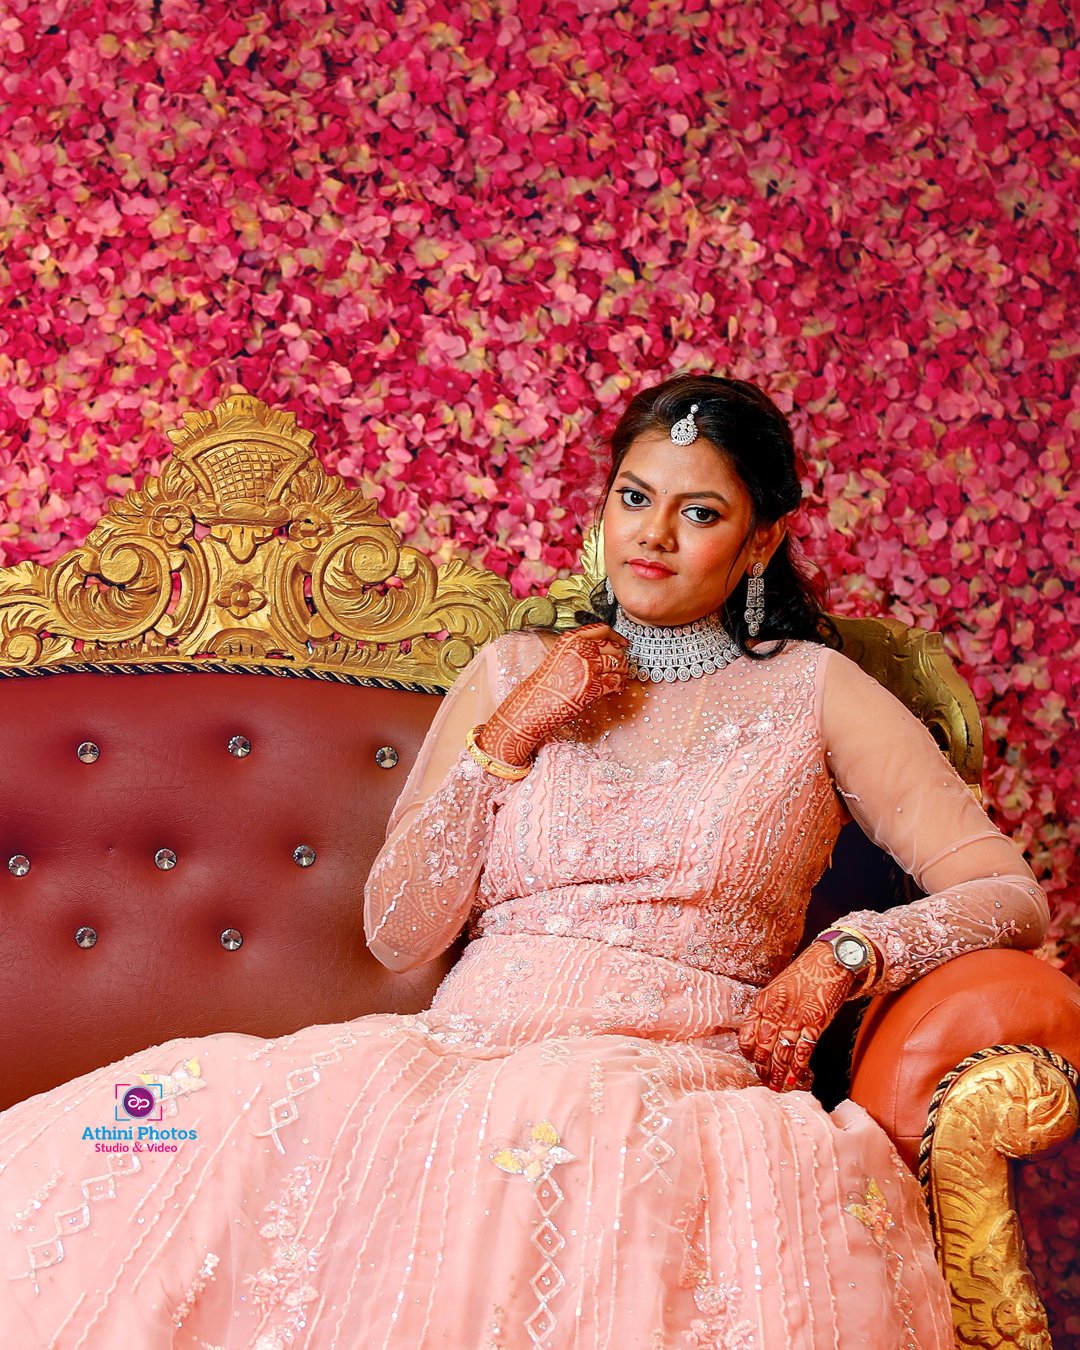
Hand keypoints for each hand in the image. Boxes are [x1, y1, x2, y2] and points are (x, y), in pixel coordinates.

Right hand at [478, 623, 628, 765]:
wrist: (534, 702)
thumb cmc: (546, 682)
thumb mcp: (559, 655)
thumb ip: (578, 649)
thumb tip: (602, 649)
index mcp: (572, 639)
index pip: (602, 630)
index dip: (616, 637)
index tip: (623, 642)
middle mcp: (581, 649)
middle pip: (613, 647)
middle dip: (620, 657)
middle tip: (621, 664)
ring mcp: (588, 667)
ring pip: (618, 663)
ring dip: (622, 671)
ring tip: (620, 676)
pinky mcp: (593, 686)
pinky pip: (615, 681)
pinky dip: (619, 685)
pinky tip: (616, 687)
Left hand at [737, 942, 856, 1092]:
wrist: (828, 962)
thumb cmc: (803, 975)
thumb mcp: (776, 989)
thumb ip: (767, 1011)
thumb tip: (759, 1035)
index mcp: (763, 1002)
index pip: (746, 1034)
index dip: (747, 1053)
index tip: (751, 1062)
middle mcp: (776, 1011)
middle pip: (763, 1048)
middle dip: (763, 1068)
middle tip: (764, 1081)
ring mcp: (796, 1018)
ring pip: (782, 1053)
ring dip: (778, 1074)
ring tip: (777, 1087)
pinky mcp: (816, 1023)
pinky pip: (803, 1050)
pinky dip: (797, 1068)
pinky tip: (794, 1079)